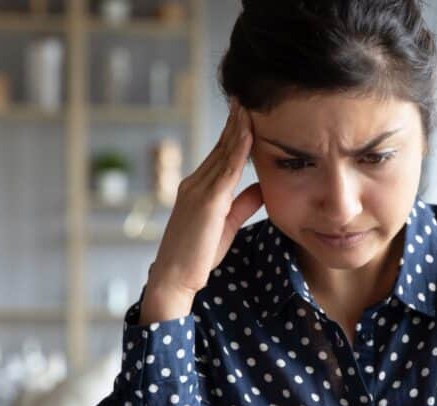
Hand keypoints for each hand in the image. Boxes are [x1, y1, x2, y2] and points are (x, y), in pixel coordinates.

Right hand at [140, 99, 263, 322]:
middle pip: (221, 146)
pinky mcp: (206, 201)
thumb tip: (262, 188)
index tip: (246, 112)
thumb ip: (242, 204)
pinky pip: (226, 169)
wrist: (175, 278)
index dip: (234, 132)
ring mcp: (198, 190)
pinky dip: (238, 147)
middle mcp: (194, 183)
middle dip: (235, 121)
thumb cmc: (198, 256)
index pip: (220, 154)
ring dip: (238, 126)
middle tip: (248, 95)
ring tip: (250, 103)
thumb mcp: (225, 225)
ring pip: (223, 152)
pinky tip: (249, 131)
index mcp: (198, 188)